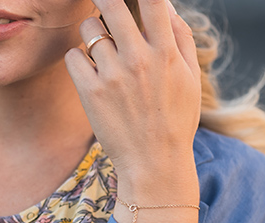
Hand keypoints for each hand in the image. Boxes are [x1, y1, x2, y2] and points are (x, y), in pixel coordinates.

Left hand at [65, 0, 201, 202]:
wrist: (155, 165)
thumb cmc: (176, 122)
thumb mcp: (191, 80)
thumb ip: (181, 38)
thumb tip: (167, 6)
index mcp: (165, 53)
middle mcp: (138, 59)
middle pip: (111, 2)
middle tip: (104, 4)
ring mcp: (112, 75)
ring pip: (88, 28)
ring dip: (92, 32)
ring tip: (101, 49)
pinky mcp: (90, 93)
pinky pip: (73, 56)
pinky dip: (78, 60)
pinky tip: (90, 72)